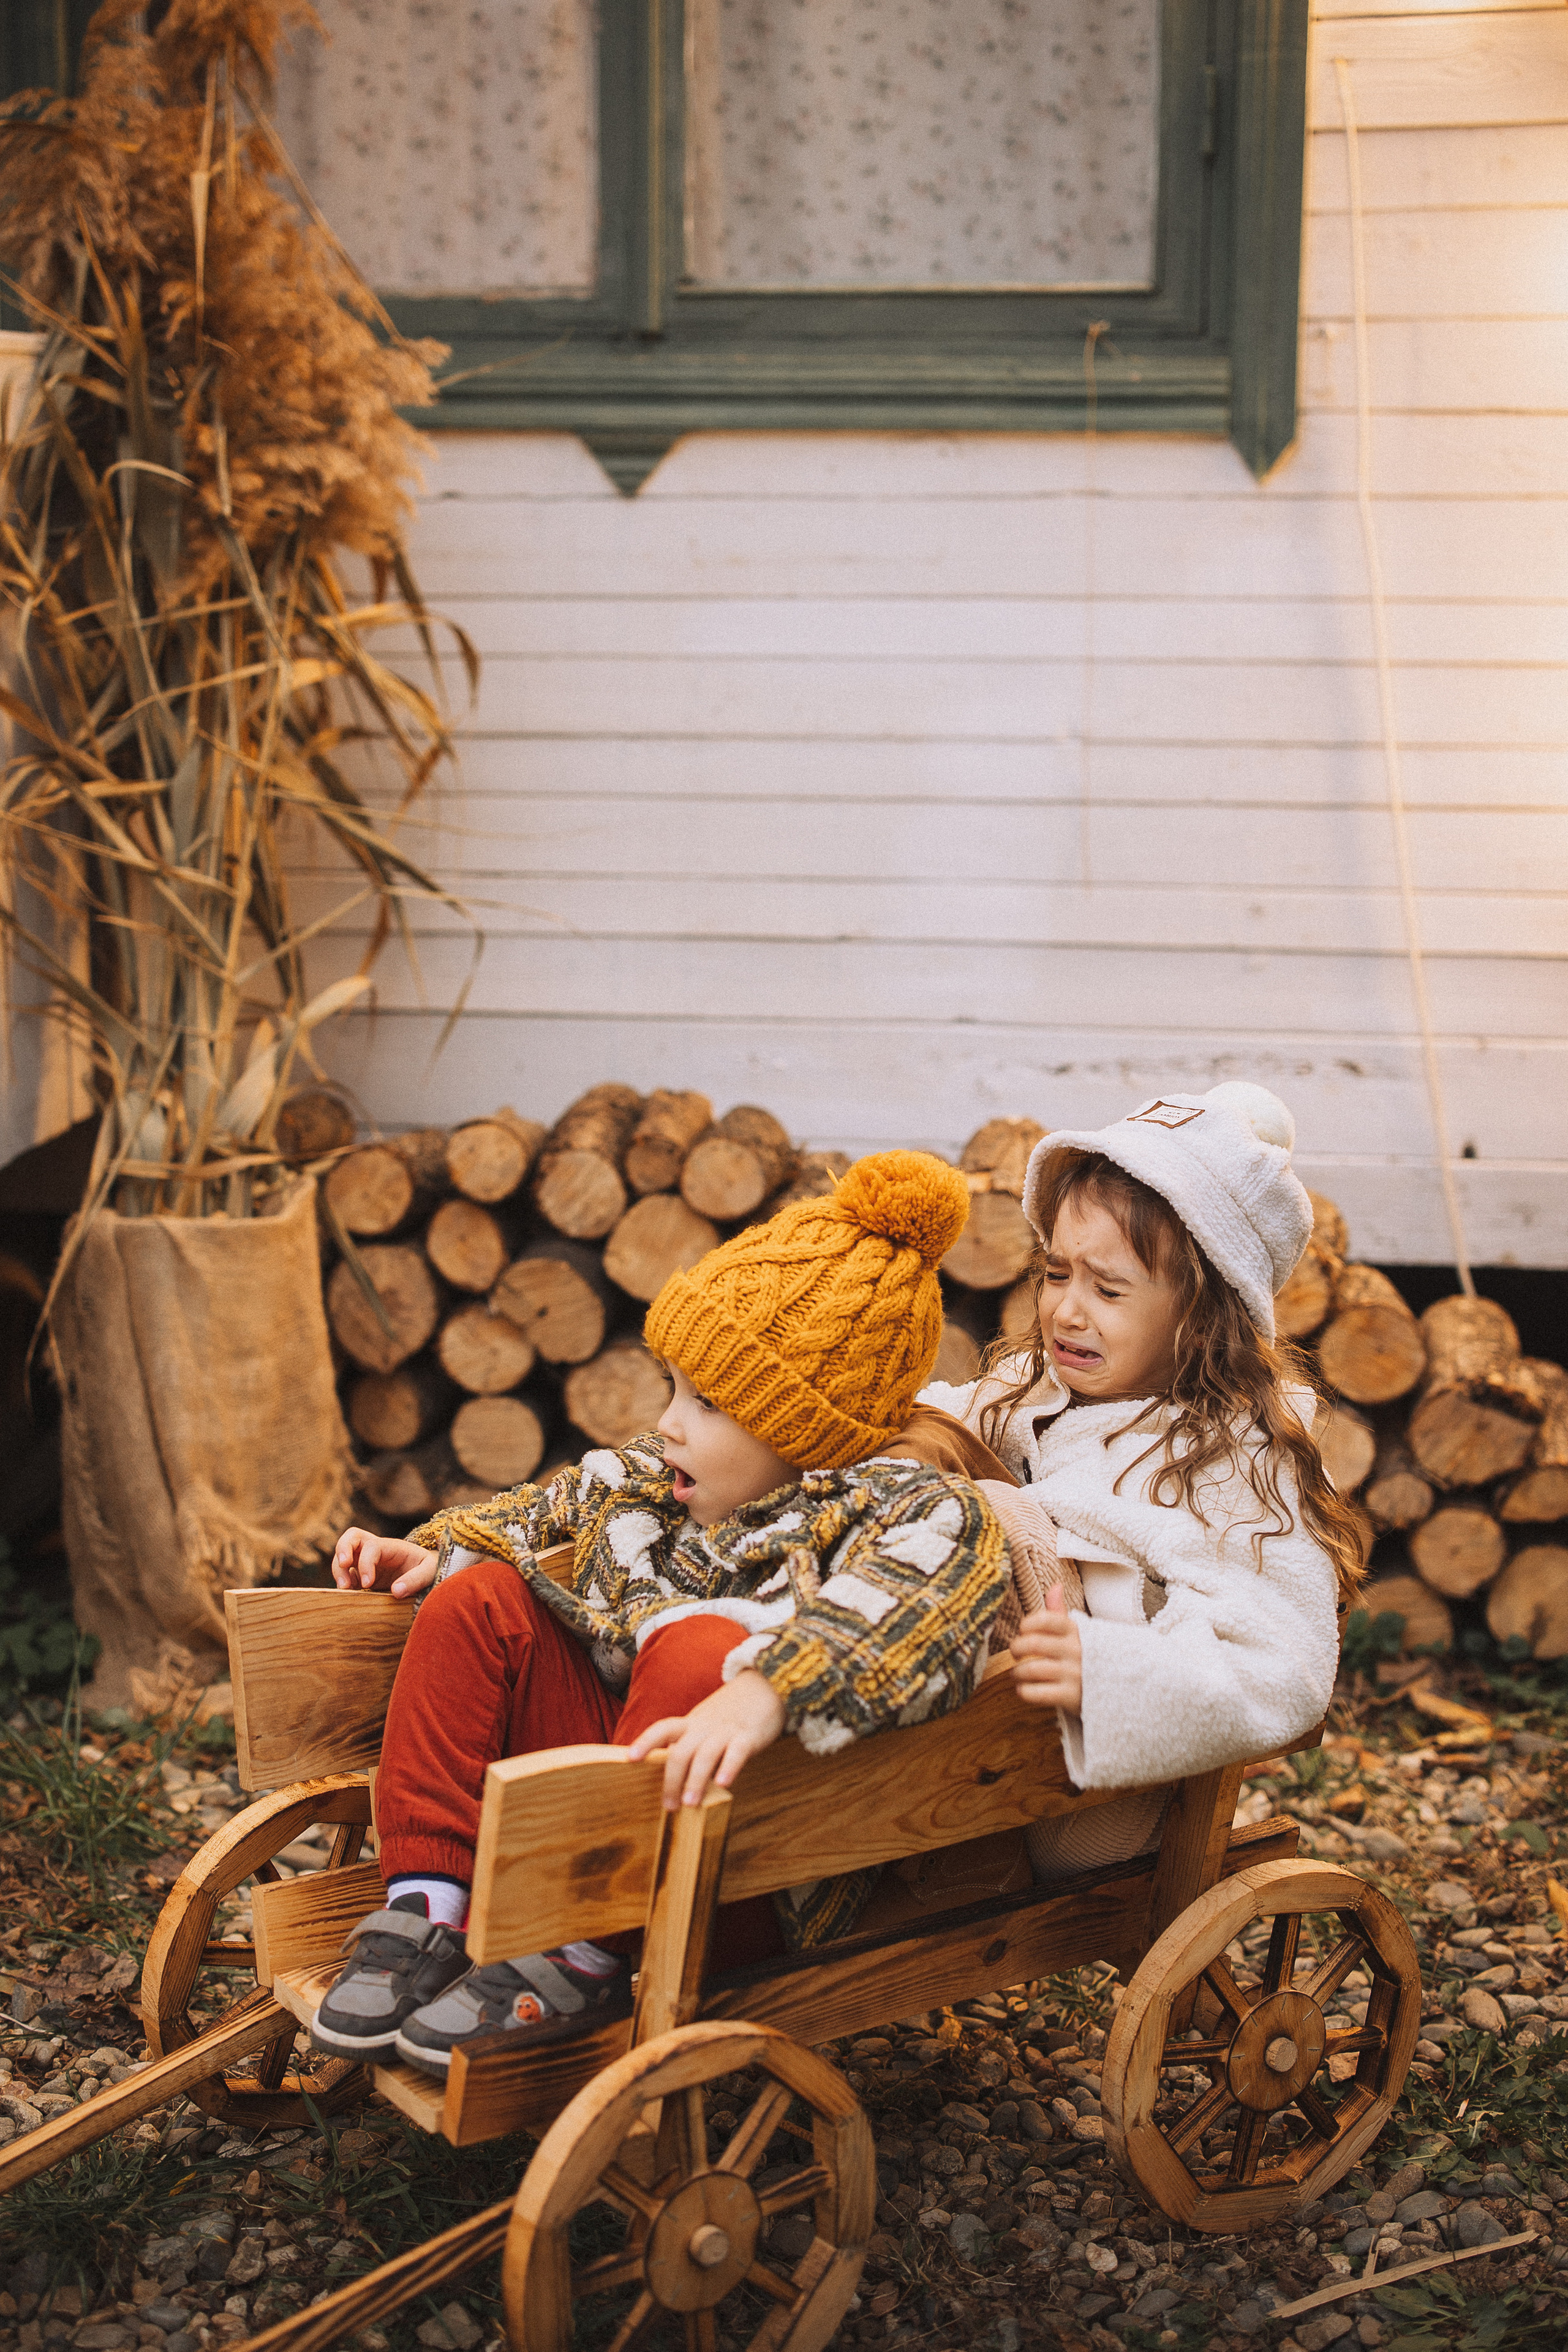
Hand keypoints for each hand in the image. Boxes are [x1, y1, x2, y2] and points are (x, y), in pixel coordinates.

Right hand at [331, 1527, 438, 1598]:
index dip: (365, 1563)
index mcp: (392, 1546)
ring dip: (339, 1569)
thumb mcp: (430, 1571)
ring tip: (343, 1588)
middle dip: (342, 1549)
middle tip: (344, 1565)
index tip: (367, 1583)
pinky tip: (349, 1593)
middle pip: (351, 1537)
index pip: (371, 1546)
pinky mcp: (363, 1575)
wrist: (428, 1574)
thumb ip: (416, 1579)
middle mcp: (377, 1550)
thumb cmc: (430, 1569)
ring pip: (343, 1555)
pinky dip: (343, 1581)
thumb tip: (396, 1591)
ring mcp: (367, 1562)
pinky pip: (346, 1574)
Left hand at [625, 1670, 786, 1809]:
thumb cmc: (730, 1713)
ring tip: (689, 1804)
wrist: (765, 1686)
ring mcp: (726, 1731)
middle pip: (681, 1751)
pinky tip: (723, 1785)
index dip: (646, 1742)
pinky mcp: (749, 1736)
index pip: (663, 1729)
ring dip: (695, 1781)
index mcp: (691, 1723)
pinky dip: (728, 1768)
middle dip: (672, 1780)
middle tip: (669, 1806)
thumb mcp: (704, 1723)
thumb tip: (672, 1777)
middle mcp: (704, 1727)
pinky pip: (737, 1753)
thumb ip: (689, 1744)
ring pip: (705, 1755)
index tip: (630, 1758)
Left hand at [1012, 1583, 1083, 1713]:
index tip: (1023, 1630)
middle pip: (1034, 1644)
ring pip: (1032, 1669)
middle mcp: (1075, 1651)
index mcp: (1076, 1632)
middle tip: (1015, 1652)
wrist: (1119, 1688)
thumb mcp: (1078, 1633)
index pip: (1047, 1619)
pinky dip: (1024, 1691)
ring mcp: (1074, 1674)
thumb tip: (1055, 1585)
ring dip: (1017, 1672)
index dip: (1028, 1623)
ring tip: (1018, 1673)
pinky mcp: (1071, 1697)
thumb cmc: (1088, 1657)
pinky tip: (1025, 1688)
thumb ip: (1060, 1613)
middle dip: (1016, 1648)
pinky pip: (1037, 1693)